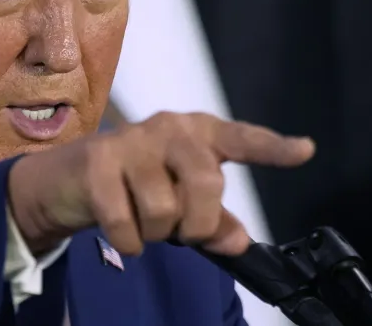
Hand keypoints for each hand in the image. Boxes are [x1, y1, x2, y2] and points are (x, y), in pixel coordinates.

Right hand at [7, 112, 314, 255]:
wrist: (66, 180)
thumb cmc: (134, 187)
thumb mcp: (179, 202)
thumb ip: (213, 222)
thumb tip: (237, 243)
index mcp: (197, 132)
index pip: (241, 139)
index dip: (272, 148)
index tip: (305, 150)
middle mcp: (168, 127)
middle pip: (206, 183)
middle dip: (197, 223)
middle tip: (182, 232)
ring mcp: (130, 141)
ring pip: (164, 209)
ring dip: (156, 234)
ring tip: (143, 223)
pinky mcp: (96, 162)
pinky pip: (126, 223)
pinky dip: (129, 242)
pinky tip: (122, 233)